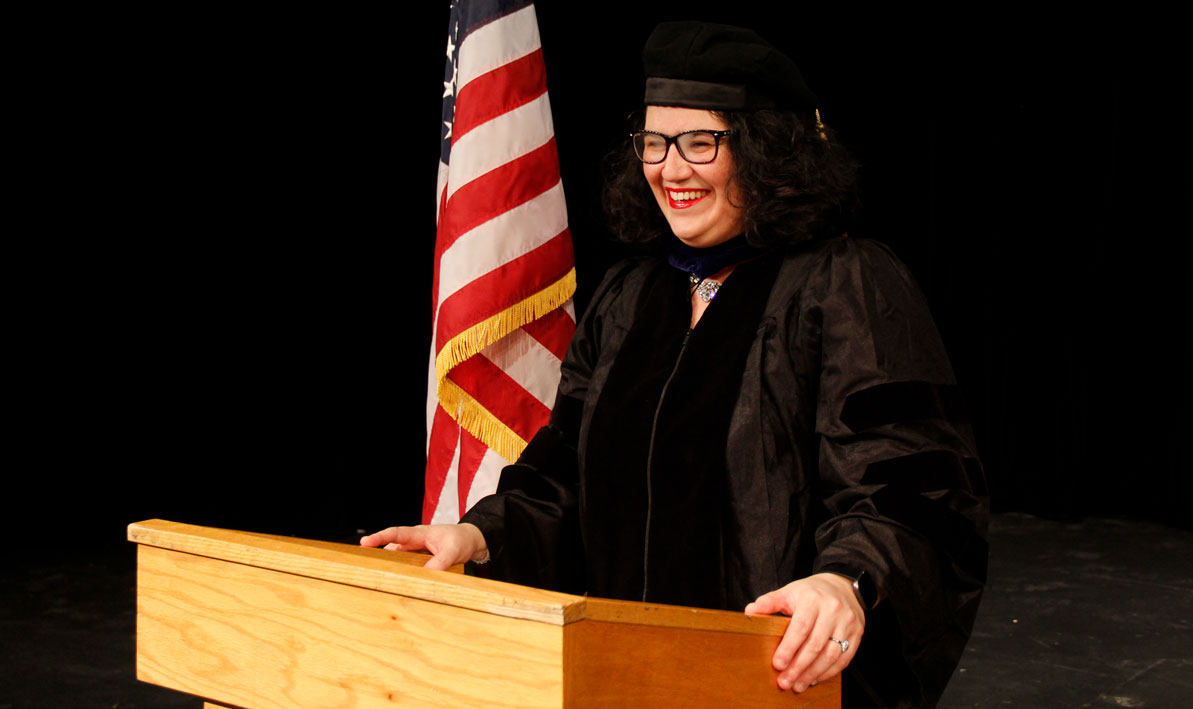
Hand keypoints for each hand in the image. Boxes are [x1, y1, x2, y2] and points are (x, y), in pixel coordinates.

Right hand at [359, 523, 487, 570]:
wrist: (472, 541)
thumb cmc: (462, 540)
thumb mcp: (453, 551)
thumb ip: (440, 562)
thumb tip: (425, 574)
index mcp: (420, 533)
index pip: (396, 534)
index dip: (380, 538)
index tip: (365, 543)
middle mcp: (414, 541)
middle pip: (391, 547)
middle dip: (376, 554)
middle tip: (360, 564)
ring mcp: (416, 551)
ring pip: (397, 558)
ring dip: (388, 566)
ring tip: (374, 577)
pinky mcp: (420, 560)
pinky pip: (406, 566)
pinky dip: (400, 572)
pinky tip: (394, 582)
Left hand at [744, 573, 864, 693]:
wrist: (842, 586)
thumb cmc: (810, 592)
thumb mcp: (789, 591)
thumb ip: (769, 602)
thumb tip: (750, 612)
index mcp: (813, 599)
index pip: (800, 627)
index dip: (789, 648)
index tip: (777, 664)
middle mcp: (833, 610)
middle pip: (815, 644)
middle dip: (798, 666)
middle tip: (785, 681)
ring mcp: (848, 623)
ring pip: (831, 654)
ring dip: (813, 673)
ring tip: (798, 684)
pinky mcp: (857, 634)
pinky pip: (844, 658)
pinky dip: (828, 672)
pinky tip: (814, 678)